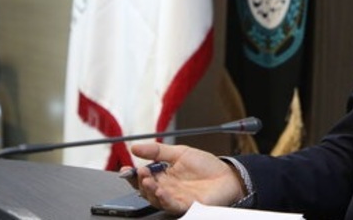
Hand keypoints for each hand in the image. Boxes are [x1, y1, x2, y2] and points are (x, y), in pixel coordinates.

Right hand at [126, 143, 244, 214]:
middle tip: (141, 172)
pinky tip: (161, 191)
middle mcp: (167, 190)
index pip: (143, 178)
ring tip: (147, 181)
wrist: (227, 175)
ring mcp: (176, 199)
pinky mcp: (187, 206)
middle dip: (140, 182)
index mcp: (163, 177)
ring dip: (150, 191)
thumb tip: (134, 147)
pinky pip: (172, 205)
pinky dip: (165, 199)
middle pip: (146, 190)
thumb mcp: (179, 152)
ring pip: (156, 199)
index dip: (133, 175)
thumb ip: (157, 151)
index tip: (125, 168)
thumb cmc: (206, 165)